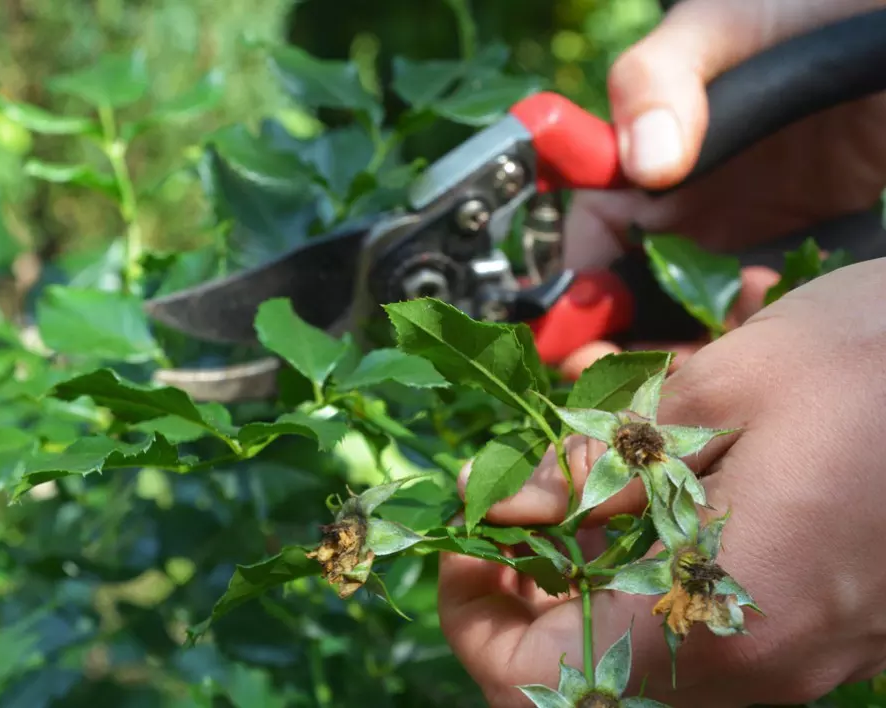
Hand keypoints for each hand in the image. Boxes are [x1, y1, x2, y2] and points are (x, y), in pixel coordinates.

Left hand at [438, 259, 885, 707]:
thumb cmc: (880, 362)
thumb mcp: (721, 389)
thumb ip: (604, 463)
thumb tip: (511, 506)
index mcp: (725, 618)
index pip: (539, 688)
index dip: (473, 617)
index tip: (466, 530)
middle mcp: (755, 666)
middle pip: (578, 680)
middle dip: (519, 592)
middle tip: (506, 499)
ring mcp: (789, 657)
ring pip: (631, 654)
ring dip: (574, 580)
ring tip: (567, 485)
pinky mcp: (809, 627)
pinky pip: (687, 627)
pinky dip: (634, 575)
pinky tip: (635, 496)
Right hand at [560, 0, 885, 375]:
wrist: (877, 30)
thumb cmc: (796, 12)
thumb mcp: (718, 29)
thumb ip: (662, 80)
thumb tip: (643, 166)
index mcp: (636, 174)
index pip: (584, 251)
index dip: (573, 301)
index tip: (576, 341)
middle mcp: (678, 222)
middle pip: (633, 312)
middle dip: (626, 355)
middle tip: (642, 388)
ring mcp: (736, 250)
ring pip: (694, 331)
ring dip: (691, 362)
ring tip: (706, 378)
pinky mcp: (794, 267)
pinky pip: (764, 325)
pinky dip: (755, 348)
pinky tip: (769, 346)